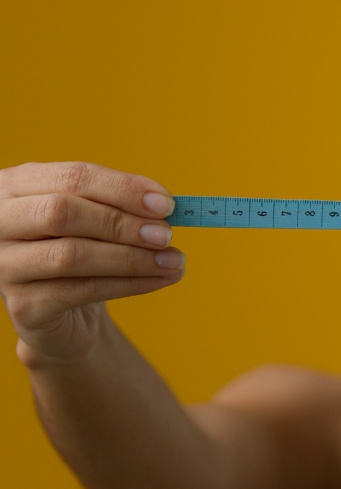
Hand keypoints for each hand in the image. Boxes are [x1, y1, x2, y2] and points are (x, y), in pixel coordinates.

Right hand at [0, 162, 183, 362]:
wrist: (63, 312)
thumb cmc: (81, 249)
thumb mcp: (96, 218)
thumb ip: (121, 205)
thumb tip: (163, 205)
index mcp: (17, 186)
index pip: (72, 177)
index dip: (122, 188)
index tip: (166, 203)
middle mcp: (0, 222)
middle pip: (62, 212)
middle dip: (122, 223)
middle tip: (167, 234)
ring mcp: (4, 265)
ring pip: (71, 255)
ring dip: (132, 258)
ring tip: (174, 260)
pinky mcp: (22, 305)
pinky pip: (81, 291)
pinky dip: (130, 284)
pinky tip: (161, 279)